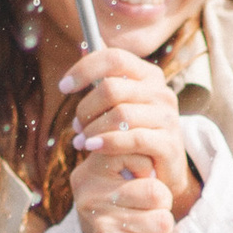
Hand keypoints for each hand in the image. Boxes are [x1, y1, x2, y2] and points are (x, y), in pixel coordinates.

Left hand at [61, 46, 199, 232]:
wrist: (162, 174)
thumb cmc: (133, 137)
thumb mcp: (119, 108)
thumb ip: (102, 87)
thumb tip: (74, 65)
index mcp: (149, 76)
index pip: (114, 58)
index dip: (84, 69)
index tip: (63, 87)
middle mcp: (161, 93)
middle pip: (112, 88)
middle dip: (86, 109)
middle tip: (76, 127)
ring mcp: (168, 118)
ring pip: (120, 114)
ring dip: (93, 129)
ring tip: (82, 142)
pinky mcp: (169, 144)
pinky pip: (133, 138)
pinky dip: (107, 143)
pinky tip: (92, 148)